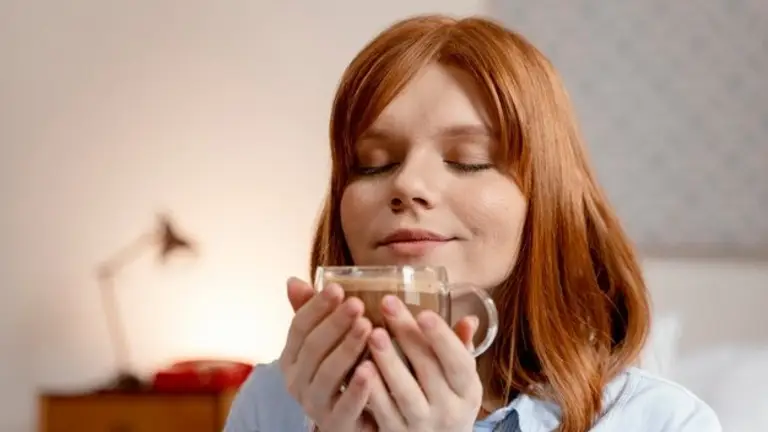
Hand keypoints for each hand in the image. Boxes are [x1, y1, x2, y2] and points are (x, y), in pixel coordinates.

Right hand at [278, 277, 376, 431]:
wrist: (350, 421)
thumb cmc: (341, 373)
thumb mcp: (327, 343)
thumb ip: (311, 314)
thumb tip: (293, 280)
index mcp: (292, 357)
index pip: (299, 327)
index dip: (316, 307)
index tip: (337, 288)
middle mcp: (297, 381)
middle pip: (313, 347)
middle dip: (335, 323)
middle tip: (357, 304)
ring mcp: (315, 404)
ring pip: (328, 374)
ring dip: (347, 349)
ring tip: (367, 327)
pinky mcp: (336, 423)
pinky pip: (345, 406)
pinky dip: (356, 388)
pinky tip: (370, 369)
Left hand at [364, 295, 481, 431]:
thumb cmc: (446, 404)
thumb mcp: (459, 382)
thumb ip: (459, 349)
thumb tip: (469, 317)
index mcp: (467, 391)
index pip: (460, 362)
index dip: (443, 338)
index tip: (424, 313)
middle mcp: (450, 410)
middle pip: (429, 370)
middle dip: (408, 336)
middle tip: (388, 305)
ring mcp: (423, 426)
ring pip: (406, 392)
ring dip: (389, 362)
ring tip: (374, 334)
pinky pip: (384, 412)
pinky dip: (374, 390)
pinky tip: (361, 366)